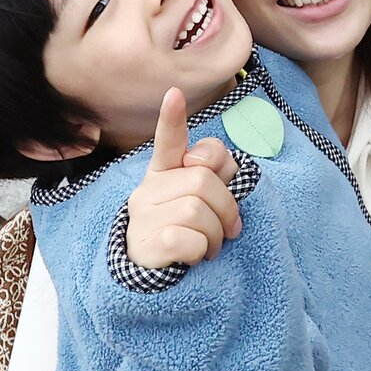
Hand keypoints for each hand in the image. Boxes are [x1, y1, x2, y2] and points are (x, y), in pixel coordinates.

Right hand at [125, 88, 242, 270]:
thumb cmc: (188, 230)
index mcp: (166, 171)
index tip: (175, 93)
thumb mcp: (205, 198)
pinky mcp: (145, 245)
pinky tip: (195, 256)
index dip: (172, 118)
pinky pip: (188, 240)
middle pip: (202, 180)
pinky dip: (201, 250)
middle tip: (228, 229)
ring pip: (197, 211)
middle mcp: (148, 189)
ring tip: (211, 245)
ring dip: (216, 234)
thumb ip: (215, 170)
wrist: (157, 276)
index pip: (170, 141)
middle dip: (227, 207)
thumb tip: (203, 164)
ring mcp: (142, 217)